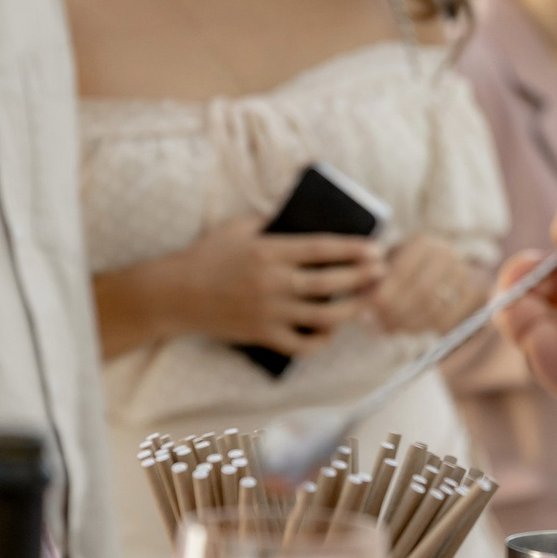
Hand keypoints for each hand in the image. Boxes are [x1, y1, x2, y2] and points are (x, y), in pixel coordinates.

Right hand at [92, 215, 382, 359]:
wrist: (175, 294)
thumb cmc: (207, 256)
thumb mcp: (237, 227)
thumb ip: (270, 219)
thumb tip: (303, 214)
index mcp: (269, 251)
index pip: (323, 249)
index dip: (354, 250)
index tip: (376, 249)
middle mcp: (273, 282)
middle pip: (330, 283)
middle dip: (362, 278)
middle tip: (381, 273)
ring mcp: (269, 311)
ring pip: (323, 316)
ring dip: (352, 309)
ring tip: (367, 302)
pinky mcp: (261, 335)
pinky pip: (302, 344)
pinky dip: (321, 340)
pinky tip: (330, 332)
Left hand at [369, 235, 486, 333]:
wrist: (435, 273)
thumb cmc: (398, 271)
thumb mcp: (383, 268)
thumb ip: (373, 284)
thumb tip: (365, 312)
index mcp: (423, 242)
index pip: (402, 273)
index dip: (384, 297)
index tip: (366, 312)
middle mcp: (448, 254)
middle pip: (421, 293)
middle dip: (396, 314)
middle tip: (376, 327)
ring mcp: (464, 274)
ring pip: (434, 308)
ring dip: (408, 324)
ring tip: (388, 328)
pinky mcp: (474, 295)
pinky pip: (449, 319)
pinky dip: (425, 328)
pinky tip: (408, 329)